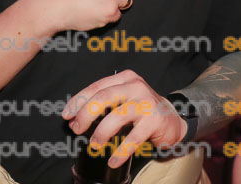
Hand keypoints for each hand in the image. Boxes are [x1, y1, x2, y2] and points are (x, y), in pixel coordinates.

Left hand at [62, 69, 187, 167]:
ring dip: (101, 132)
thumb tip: (76, 117)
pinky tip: (113, 160)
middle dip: (85, 114)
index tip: (67, 115)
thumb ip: (105, 103)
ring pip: (117, 116)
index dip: (78, 101)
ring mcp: (146, 103)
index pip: (96, 87)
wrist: (173, 120)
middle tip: (76, 129)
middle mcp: (136, 86)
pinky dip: (120, 151)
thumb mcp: (125, 99)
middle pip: (104, 97)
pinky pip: (133, 138)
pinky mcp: (155, 120)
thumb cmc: (143, 110)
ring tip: (94, 145)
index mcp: (125, 79)